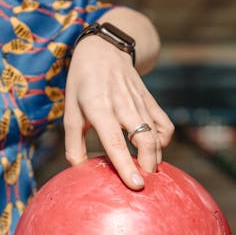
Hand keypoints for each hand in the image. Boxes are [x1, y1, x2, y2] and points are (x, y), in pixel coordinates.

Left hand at [63, 35, 173, 189]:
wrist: (104, 49)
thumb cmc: (82, 84)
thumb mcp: (70, 110)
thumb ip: (73, 143)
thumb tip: (80, 172)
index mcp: (98, 108)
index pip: (115, 142)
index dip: (126, 166)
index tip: (136, 185)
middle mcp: (122, 104)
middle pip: (145, 140)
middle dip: (149, 165)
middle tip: (143, 182)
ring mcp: (140, 102)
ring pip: (157, 136)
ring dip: (155, 157)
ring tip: (146, 170)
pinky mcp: (151, 101)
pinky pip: (165, 126)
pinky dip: (163, 141)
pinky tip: (152, 148)